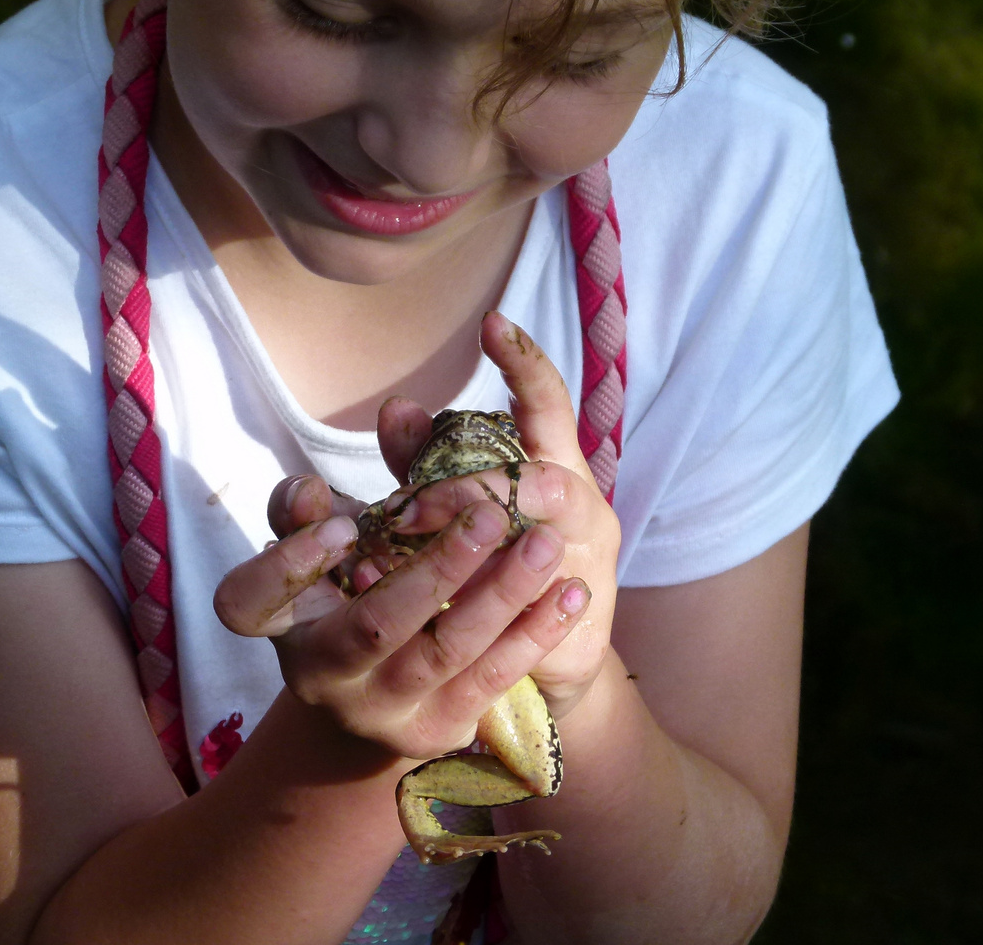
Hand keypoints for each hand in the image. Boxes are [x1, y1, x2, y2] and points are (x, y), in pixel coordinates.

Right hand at [212, 463, 590, 762]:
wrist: (377, 700)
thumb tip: (355, 453)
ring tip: (544, 545)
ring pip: (446, 652)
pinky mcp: (439, 730)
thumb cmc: (349, 596)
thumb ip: (331, 502)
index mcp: (281, 623)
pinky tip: (571, 593)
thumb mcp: (328, 552)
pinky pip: (493, 679)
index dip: (288, 564)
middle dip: (437, 570)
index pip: (247, 601)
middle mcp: (322, 676)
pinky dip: (534, 633)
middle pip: (375, 627)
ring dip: (502, 595)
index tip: (341, 524)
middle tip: (490, 515)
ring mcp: (382, 711)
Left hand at [374, 312, 620, 719]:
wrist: (547, 657)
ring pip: (540, 547)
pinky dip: (470, 605)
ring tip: (406, 553)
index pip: (551, 403)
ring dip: (469, 551)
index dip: (526, 364)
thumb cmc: (497, 562)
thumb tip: (395, 408)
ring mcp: (586, 566)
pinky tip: (419, 602)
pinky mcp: (578, 625)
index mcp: (555, 465)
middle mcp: (581, 508)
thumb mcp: (457, 504)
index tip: (492, 325)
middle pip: (540, 482)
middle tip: (401, 506)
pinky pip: (527, 611)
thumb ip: (427, 460)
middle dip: (464, 491)